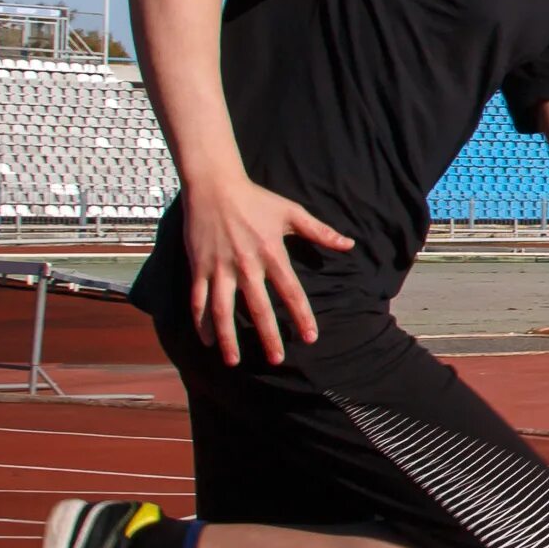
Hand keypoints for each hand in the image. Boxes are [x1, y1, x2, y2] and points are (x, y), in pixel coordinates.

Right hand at [184, 172, 351, 366]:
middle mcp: (246, 265)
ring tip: (233, 361)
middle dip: (268, 336)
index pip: (292, 292)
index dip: (302, 316)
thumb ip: (320, 232)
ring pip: (222, 310)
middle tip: (277, 359)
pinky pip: (198, 300)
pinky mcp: (199, 267)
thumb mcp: (292, 213)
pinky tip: (207, 341)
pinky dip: (201, 322)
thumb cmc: (256, 199)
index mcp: (272, 254)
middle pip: (259, 308)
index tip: (310, 338)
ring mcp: (220, 268)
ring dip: (228, 338)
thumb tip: (349, 245)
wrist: (214, 186)